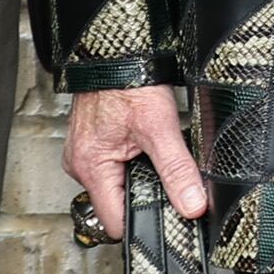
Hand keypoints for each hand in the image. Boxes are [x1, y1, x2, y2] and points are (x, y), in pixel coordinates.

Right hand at [61, 82, 209, 239]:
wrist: (117, 51)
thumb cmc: (129, 81)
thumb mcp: (160, 127)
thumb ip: (177, 170)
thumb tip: (192, 204)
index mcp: (91, 167)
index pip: (115, 222)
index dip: (143, 222)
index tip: (167, 215)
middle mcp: (81, 164)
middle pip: (116, 205)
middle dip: (143, 196)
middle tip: (164, 178)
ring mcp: (84, 154)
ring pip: (115, 186)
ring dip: (137, 177)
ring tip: (151, 156)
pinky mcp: (92, 143)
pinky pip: (112, 167)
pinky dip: (130, 162)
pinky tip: (141, 147)